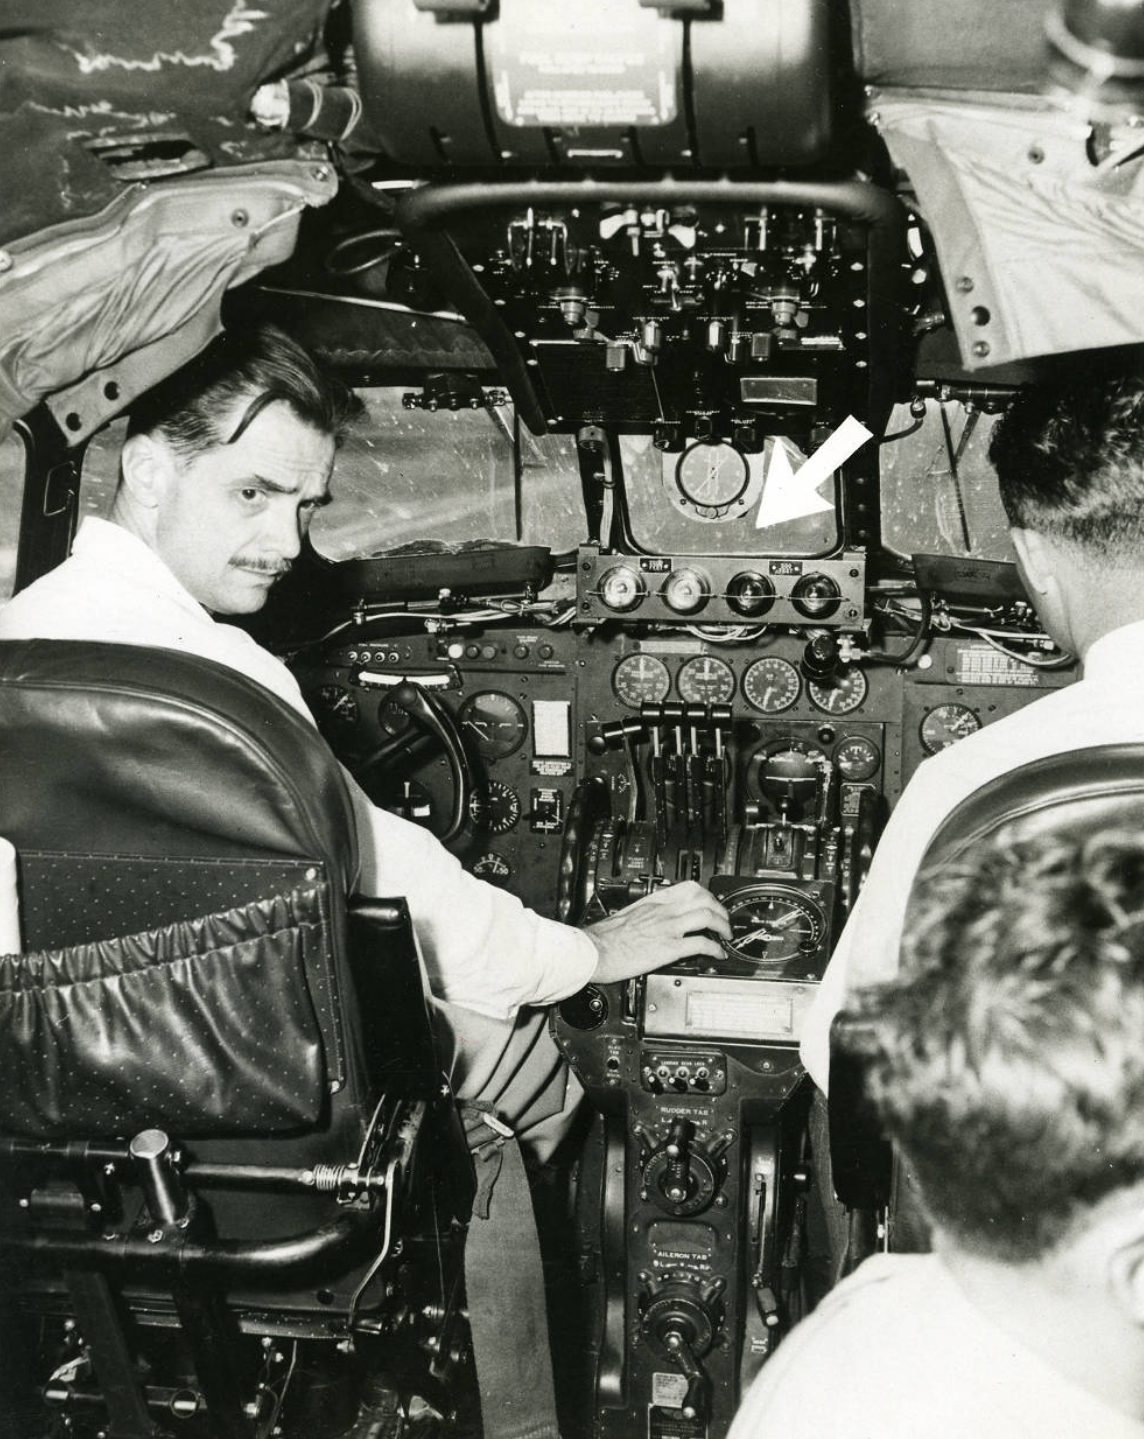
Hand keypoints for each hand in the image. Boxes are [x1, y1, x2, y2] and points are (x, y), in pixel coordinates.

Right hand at [583, 881, 731, 985]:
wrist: (594, 950)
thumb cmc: (605, 937)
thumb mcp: (629, 914)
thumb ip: (647, 913)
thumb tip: (656, 919)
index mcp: (653, 901)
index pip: (688, 887)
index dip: (707, 895)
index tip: (712, 904)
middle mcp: (663, 911)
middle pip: (703, 899)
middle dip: (720, 909)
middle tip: (724, 921)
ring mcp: (667, 928)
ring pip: (707, 917)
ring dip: (723, 926)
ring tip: (726, 936)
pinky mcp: (668, 948)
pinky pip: (701, 944)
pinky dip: (715, 949)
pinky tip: (717, 954)